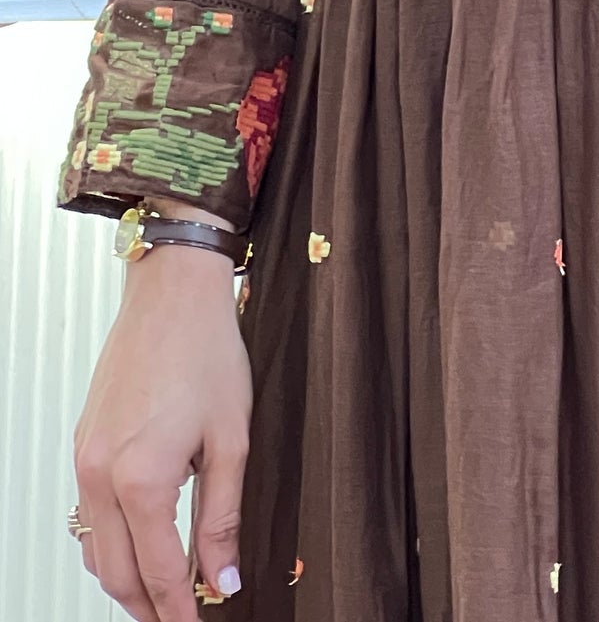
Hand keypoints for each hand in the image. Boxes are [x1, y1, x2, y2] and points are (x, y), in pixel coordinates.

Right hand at [73, 243, 251, 620]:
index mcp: (141, 480)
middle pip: (115, 574)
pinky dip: (108, 542)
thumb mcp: (231, 439)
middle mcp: (101, 475)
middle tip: (178, 618)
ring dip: (123, 580)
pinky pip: (87, 514)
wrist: (171, 292)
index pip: (159, 573)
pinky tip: (137, 542)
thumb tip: (225, 576)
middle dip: (147, 607)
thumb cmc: (206, 351)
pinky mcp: (83, 443)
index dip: (180, 611)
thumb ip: (223, 518)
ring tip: (161, 591)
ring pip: (94, 550)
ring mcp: (85, 459)